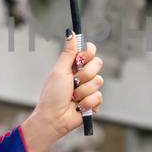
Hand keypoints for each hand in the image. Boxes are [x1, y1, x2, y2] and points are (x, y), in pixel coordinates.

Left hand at [27, 31, 102, 151]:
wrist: (54, 119)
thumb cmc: (52, 95)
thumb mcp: (59, 71)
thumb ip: (68, 53)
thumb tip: (70, 32)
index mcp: (74, 66)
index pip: (90, 51)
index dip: (88, 52)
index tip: (81, 58)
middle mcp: (83, 75)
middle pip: (98, 63)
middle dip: (85, 74)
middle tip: (74, 82)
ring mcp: (89, 89)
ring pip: (99, 81)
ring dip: (83, 91)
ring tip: (73, 98)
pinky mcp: (94, 102)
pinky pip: (99, 97)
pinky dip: (87, 102)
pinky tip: (79, 107)